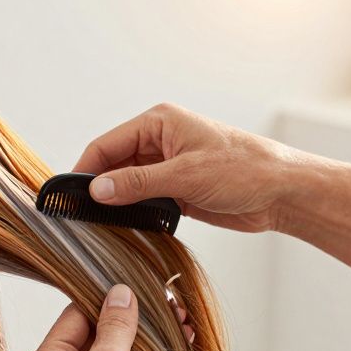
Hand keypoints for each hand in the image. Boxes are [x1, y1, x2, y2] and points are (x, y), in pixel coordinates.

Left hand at [23, 284, 173, 350]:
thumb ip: (115, 325)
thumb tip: (119, 294)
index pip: (72, 317)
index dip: (104, 300)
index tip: (134, 289)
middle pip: (95, 335)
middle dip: (132, 320)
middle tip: (165, 304)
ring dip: (147, 340)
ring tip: (180, 322)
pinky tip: (176, 347)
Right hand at [73, 102, 309, 232]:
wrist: (283, 192)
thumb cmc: (245, 169)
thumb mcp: (186, 176)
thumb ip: (138, 184)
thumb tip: (97, 190)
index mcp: (159, 122)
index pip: (107, 144)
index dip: (84, 169)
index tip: (67, 196)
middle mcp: (160, 141)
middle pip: (113, 165)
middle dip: (98, 188)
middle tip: (79, 215)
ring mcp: (168, 166)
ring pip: (126, 185)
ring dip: (115, 203)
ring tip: (98, 225)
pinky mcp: (177, 190)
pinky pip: (143, 200)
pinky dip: (133, 213)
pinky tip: (124, 228)